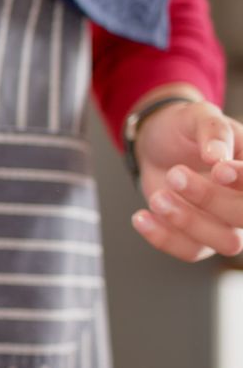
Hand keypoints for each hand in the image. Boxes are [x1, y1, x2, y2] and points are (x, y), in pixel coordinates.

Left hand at [130, 93, 242, 261]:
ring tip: (157, 197)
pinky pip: (190, 251)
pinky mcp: (197, 238)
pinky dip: (164, 238)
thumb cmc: (185, 128)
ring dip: (188, 222)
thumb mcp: (198, 116)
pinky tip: (141, 216)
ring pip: (225, 242)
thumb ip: (213, 130)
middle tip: (175, 174)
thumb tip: (217, 156)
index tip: (218, 169)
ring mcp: (225, 224)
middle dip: (210, 199)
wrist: (156, 143)